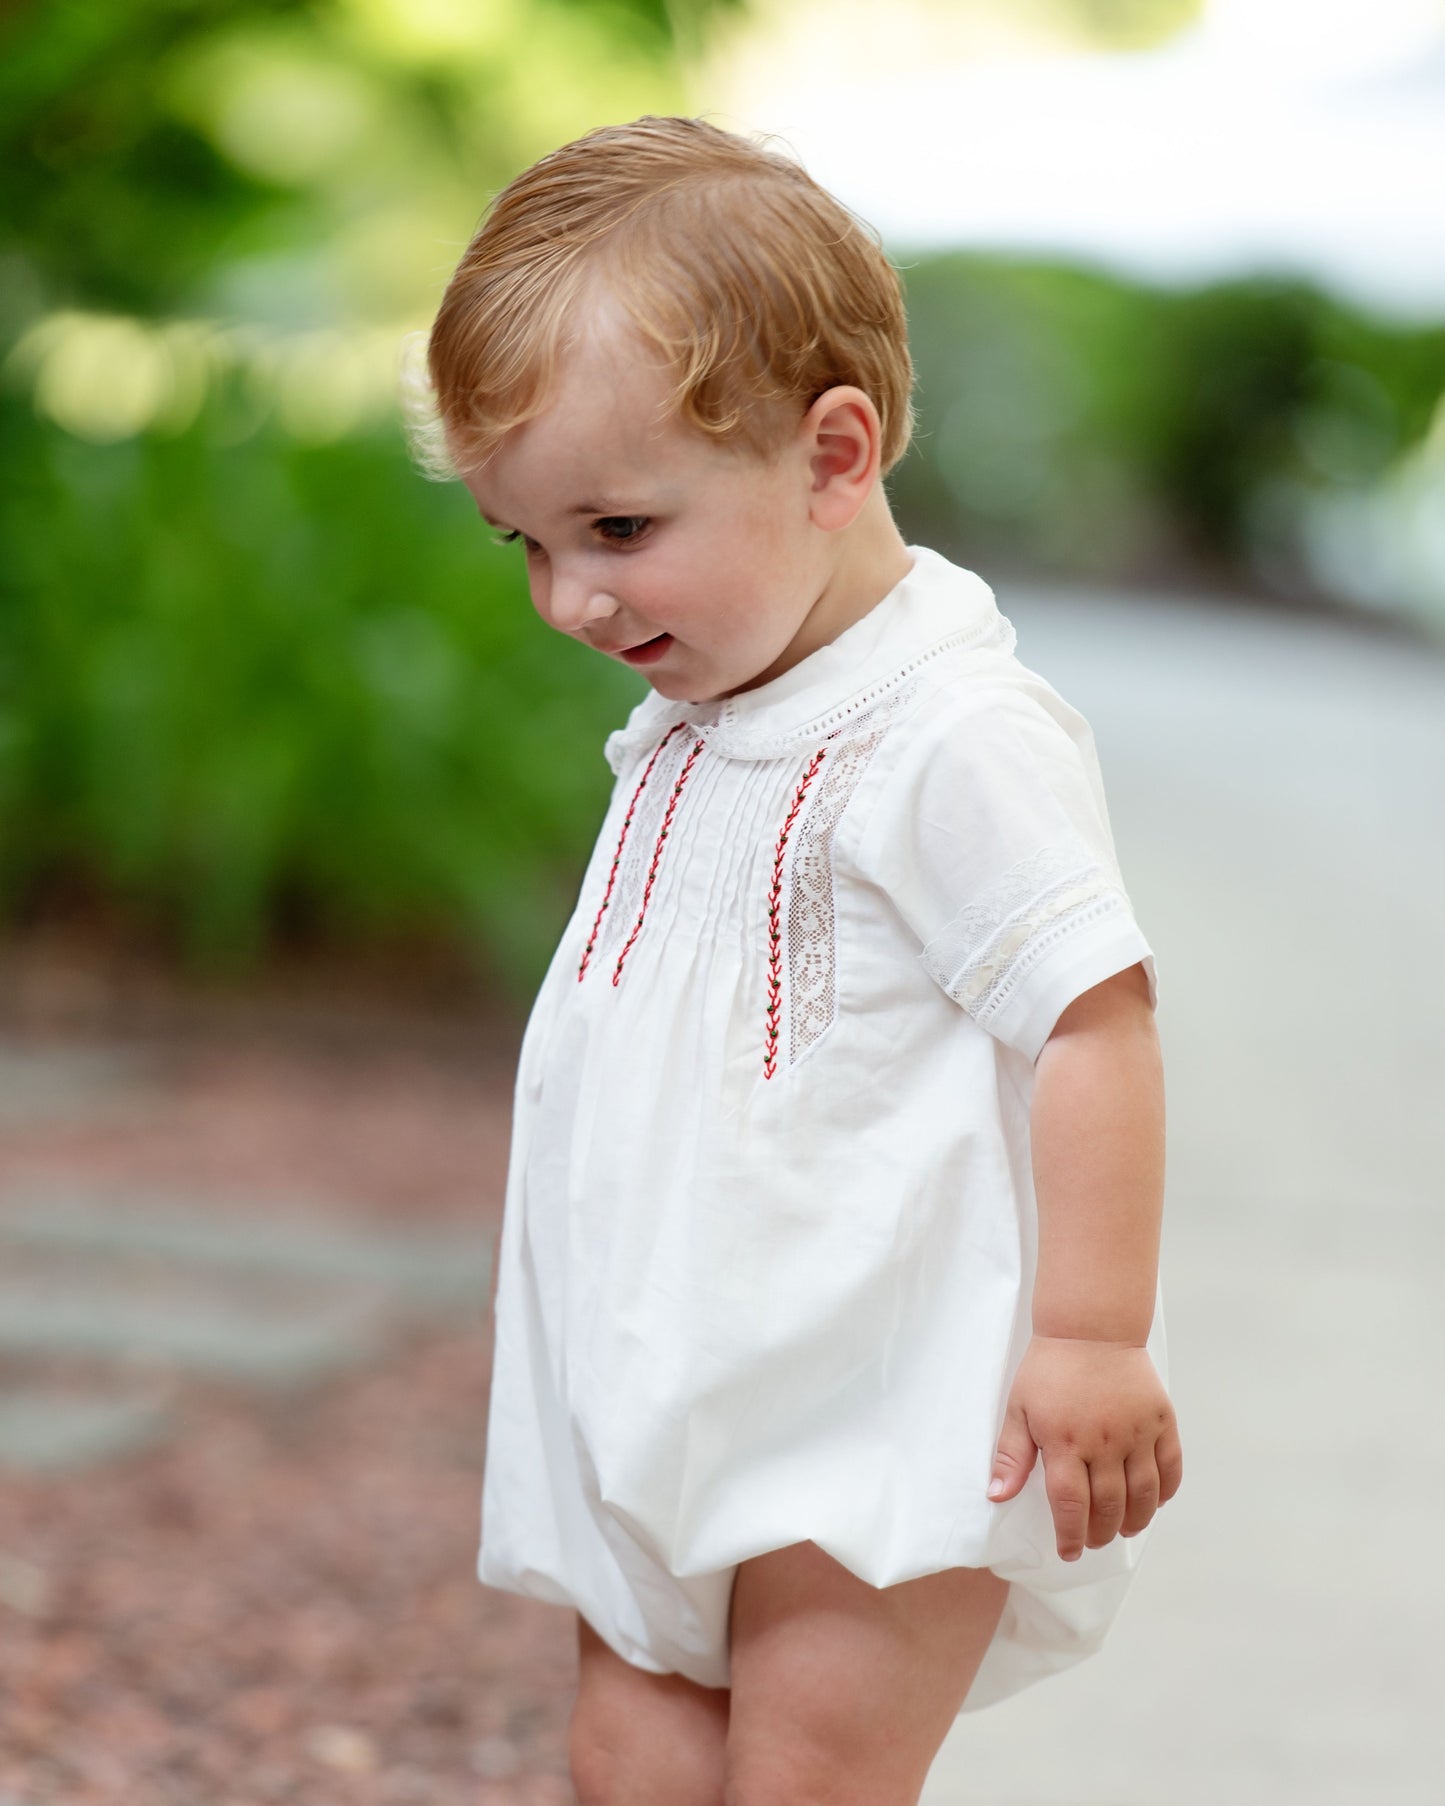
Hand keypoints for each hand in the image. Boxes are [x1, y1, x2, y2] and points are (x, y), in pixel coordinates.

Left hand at [986, 1336, 1181, 1560]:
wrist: (1090, 1328)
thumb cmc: (1049, 1369)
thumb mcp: (1019, 1409)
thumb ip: (1011, 1456)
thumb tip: (996, 1496)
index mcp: (1065, 1441)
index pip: (1070, 1505)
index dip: (1070, 1535)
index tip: (1068, 1551)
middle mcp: (1105, 1442)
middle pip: (1109, 1506)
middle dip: (1101, 1533)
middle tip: (1094, 1541)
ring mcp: (1138, 1431)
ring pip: (1144, 1495)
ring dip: (1135, 1521)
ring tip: (1124, 1530)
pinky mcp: (1161, 1420)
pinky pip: (1171, 1467)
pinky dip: (1165, 1492)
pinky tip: (1154, 1502)